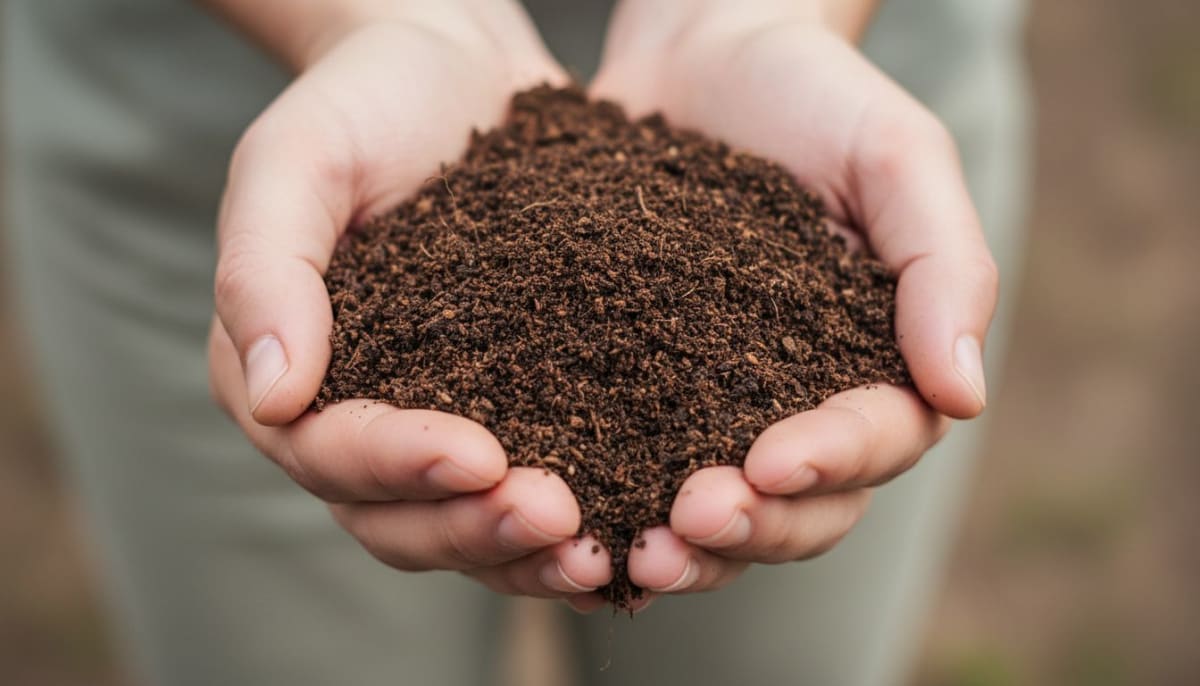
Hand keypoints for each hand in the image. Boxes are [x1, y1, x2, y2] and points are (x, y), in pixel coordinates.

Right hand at [207, 3, 612, 601]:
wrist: (453, 69)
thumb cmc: (363, 102)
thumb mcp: (296, 160)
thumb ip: (266, 268)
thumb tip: (272, 396)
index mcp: (292, 373)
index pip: (328, 450)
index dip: (398, 464)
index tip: (478, 455)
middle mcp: (358, 420)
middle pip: (399, 518)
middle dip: (474, 527)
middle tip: (557, 516)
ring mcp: (438, 422)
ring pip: (467, 525)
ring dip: (527, 552)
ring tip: (599, 551)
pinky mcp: (514, 410)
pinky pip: (532, 485)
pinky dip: (576, 523)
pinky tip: (634, 532)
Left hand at [590, 0, 996, 596]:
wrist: (700, 54)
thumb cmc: (813, 93)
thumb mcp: (896, 155)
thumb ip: (943, 266)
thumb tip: (965, 396)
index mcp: (876, 361)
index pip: (874, 439)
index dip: (830, 463)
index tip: (771, 462)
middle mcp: (800, 401)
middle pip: (798, 506)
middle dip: (750, 526)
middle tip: (687, 522)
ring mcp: (715, 404)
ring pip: (718, 511)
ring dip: (683, 547)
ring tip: (631, 554)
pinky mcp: (636, 390)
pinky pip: (629, 465)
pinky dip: (612, 509)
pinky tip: (573, 532)